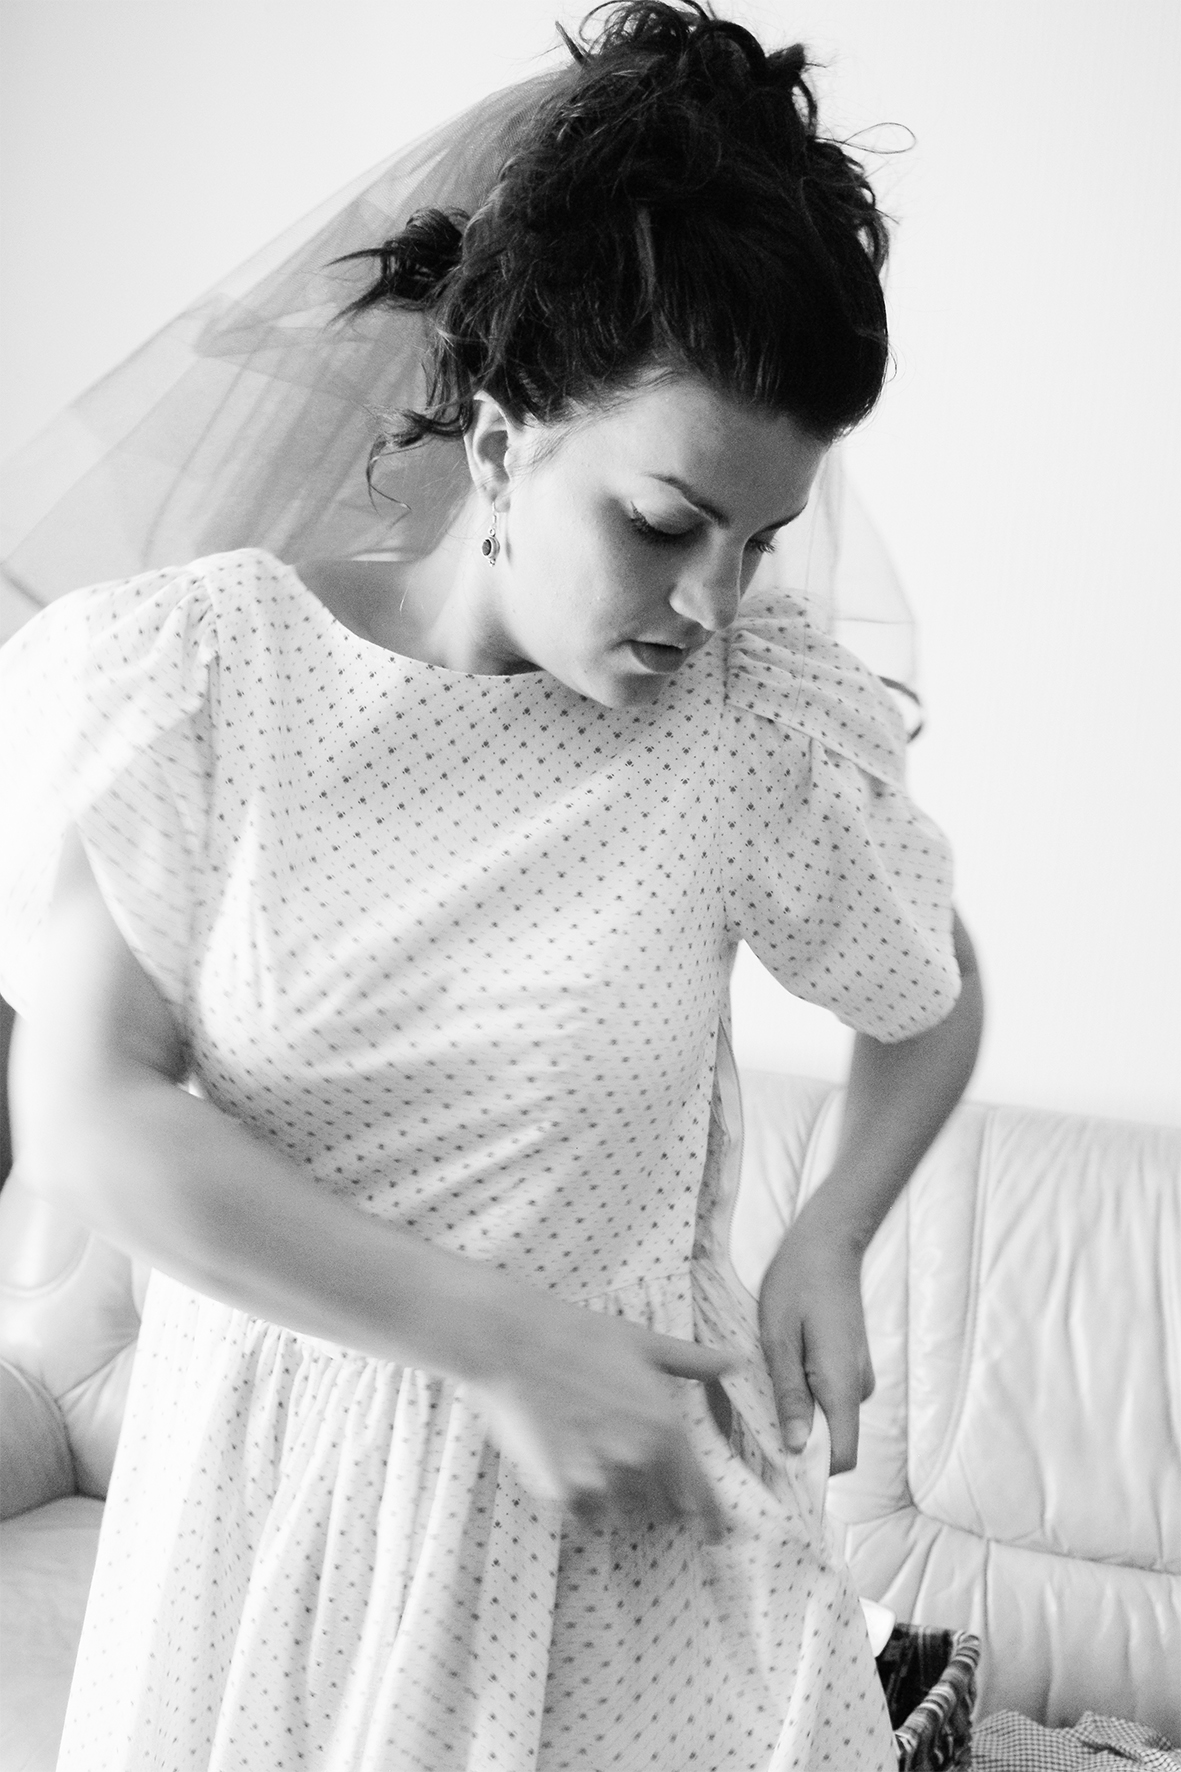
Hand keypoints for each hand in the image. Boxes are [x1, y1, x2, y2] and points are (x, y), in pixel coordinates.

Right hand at [470, 1290, 735, 1537]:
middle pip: (662, 1509)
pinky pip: (584, 1515)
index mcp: (666, 1426)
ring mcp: (599, 1477)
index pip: (700, 1496)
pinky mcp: (560, 1488)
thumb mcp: (643, 1342)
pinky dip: (581, 1501)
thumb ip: (692, 1361)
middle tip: (630, 1469)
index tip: (714, 1537)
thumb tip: (734, 1362)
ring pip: (621, 1513)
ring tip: (594, 1457)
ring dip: (617, 1498)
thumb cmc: (578, 1334)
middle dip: (655, 1497)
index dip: (711, 1522)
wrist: (513, 1341)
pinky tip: (568, 1465)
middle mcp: (639, 1458)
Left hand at [757, 1196, 874, 1474]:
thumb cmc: (797, 1283)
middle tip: (761, 1407)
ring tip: (771, 1373)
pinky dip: (810, 1392)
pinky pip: (832, 1396)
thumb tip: (797, 1448)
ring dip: (802, 1410)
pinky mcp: (853, 1363)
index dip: (811, 1468)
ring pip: (832, 1417)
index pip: (842, 1456)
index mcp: (842, 1385)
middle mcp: (859, 1386)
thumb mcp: (779, 1339)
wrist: (828, 1242)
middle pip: (835, 1440)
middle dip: (800, 1437)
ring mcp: (860, 1374)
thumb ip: (790, 1395)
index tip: (775, 1459)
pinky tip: (787, 1362)